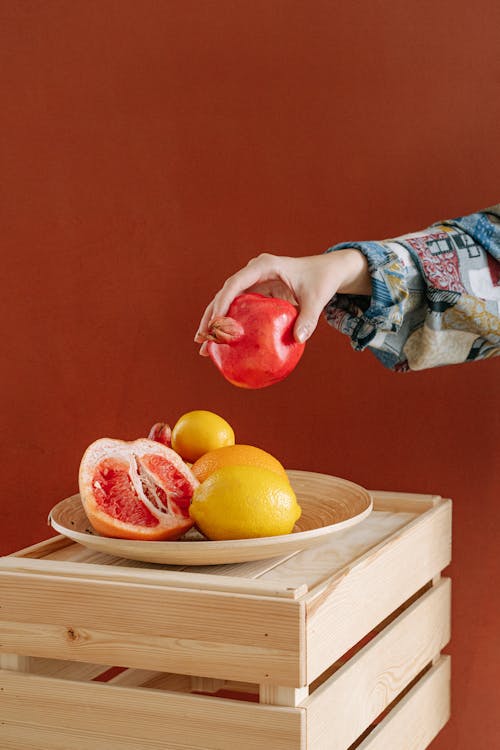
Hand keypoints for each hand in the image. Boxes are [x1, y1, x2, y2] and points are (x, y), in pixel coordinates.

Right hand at [195, 249, 370, 353]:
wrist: (325, 271)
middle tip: (201, 339)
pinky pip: (237, 309)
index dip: (223, 301)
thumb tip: (298, 339)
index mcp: (264, 266)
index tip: (216, 322)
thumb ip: (308, 318)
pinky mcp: (256, 293)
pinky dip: (228, 324)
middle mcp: (253, 272)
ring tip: (203, 347)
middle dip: (211, 316)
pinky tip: (222, 344)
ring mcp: (252, 282)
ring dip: (214, 323)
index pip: (236, 282)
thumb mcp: (317, 299)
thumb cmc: (321, 281)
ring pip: (226, 301)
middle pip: (224, 293)